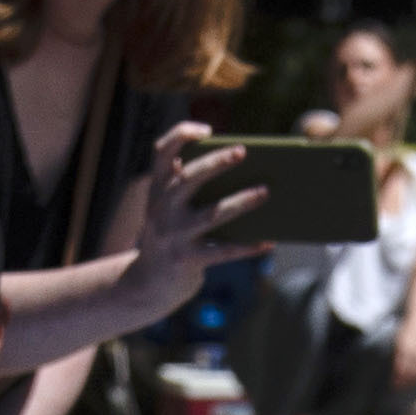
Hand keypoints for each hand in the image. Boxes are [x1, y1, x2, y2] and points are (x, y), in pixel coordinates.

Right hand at [128, 120, 263, 290]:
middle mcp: (161, 209)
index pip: (161, 151)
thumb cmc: (171, 237)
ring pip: (212, 214)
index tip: (207, 129)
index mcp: (157, 190)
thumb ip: (190, 189)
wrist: (146, 285)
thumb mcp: (169, 210)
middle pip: (188, 178)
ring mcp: (173, 236)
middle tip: (243, 151)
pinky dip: (248, 246)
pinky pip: (224, 251)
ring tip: (265, 191)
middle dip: (215, 163)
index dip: (181, 135)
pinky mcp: (187, 261)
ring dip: (241, 202)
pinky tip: (268, 241)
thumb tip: (243, 173)